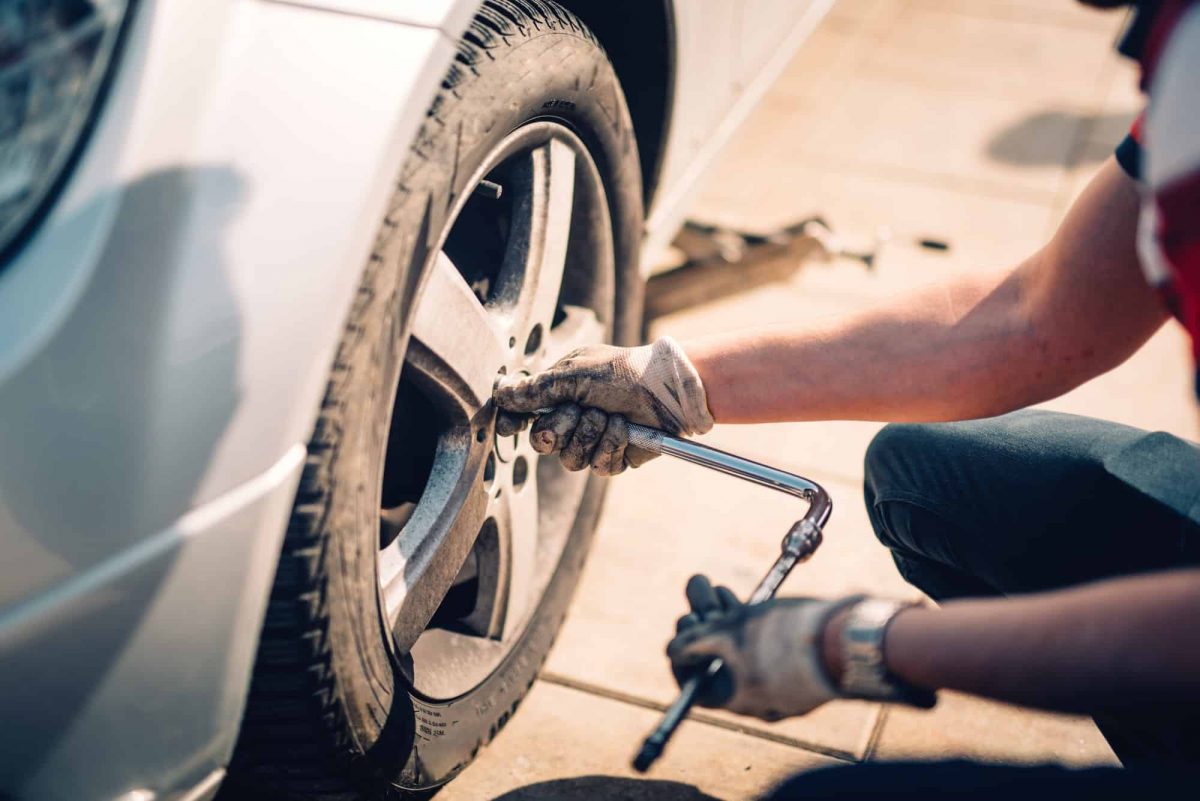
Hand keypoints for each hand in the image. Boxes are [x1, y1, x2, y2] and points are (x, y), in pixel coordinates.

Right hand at [493, 336, 712, 475]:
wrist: (663, 388)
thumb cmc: (620, 372)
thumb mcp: (573, 374)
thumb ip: (536, 389)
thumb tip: (500, 393)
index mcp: (558, 396)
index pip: (523, 417)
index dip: (514, 423)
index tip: (511, 425)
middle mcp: (572, 421)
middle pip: (543, 443)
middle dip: (562, 427)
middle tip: (582, 409)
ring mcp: (592, 441)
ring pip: (570, 459)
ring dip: (590, 435)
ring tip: (609, 416)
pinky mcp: (613, 458)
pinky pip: (597, 466)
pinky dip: (611, 445)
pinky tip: (623, 429)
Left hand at [666, 575, 857, 721]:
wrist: (847, 638)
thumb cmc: (781, 637)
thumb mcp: (728, 633)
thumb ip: (695, 642)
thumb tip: (673, 649)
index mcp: (740, 701)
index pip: (696, 686)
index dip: (681, 657)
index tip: (680, 630)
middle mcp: (762, 701)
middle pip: (719, 666)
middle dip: (704, 630)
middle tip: (697, 601)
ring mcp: (785, 684)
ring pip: (744, 654)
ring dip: (725, 621)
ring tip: (716, 590)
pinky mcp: (805, 666)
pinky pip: (768, 650)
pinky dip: (752, 626)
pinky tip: (741, 598)